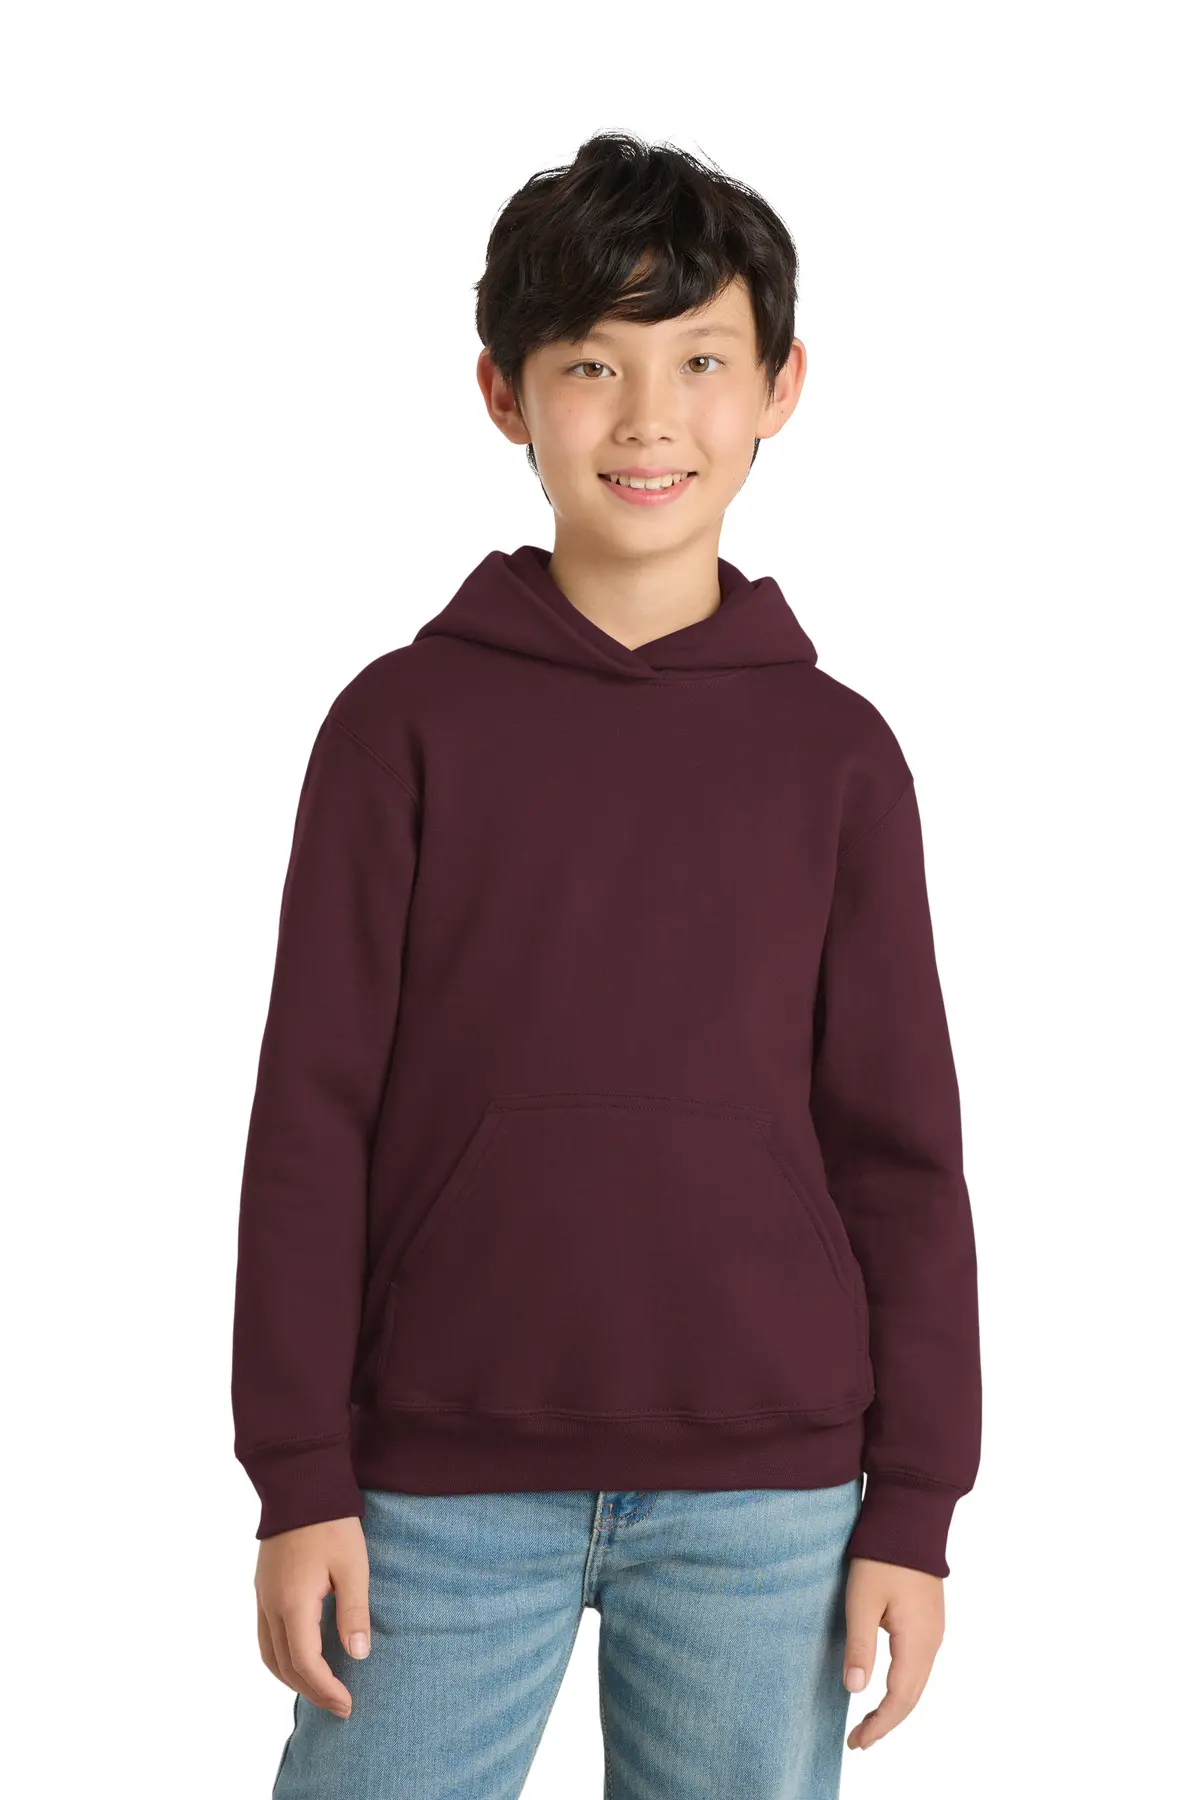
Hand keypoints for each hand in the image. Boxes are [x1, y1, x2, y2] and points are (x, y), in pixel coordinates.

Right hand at [255, 1516, 371, 1719]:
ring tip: (320, 1689)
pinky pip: (265, 1636)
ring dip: (292, 1678)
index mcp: (293, 1603)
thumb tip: (357, 1656)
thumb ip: (354, 1612)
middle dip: (311, 1691)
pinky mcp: (262, 1588)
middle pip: (284, 1666)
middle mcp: (271, 1605)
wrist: (300, 1485)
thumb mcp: (353, 1566)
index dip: (325, 1689)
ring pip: (269, 1655)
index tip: (347, 1704)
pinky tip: (301, 1657)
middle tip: (339, 1705)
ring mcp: (262, 1597)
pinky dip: (281, 1658)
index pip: (306, 1663)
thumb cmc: (331, 1523)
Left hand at [842, 1556, 944, 1750]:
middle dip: (886, 1722)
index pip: (900, 1699)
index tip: (857, 1743)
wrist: (909, 1518)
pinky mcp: (930, 1620)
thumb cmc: (881, 1556)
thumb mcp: (862, 1600)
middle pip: (912, 1696)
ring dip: (894, 1705)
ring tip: (869, 1721)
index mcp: (918, 1641)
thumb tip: (855, 1691)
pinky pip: (919, 1665)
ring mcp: (934, 1630)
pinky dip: (902, 1685)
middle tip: (859, 1740)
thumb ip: (860, 1646)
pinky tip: (886, 1687)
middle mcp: (933, 1641)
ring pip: (917, 1682)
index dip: (879, 1725)